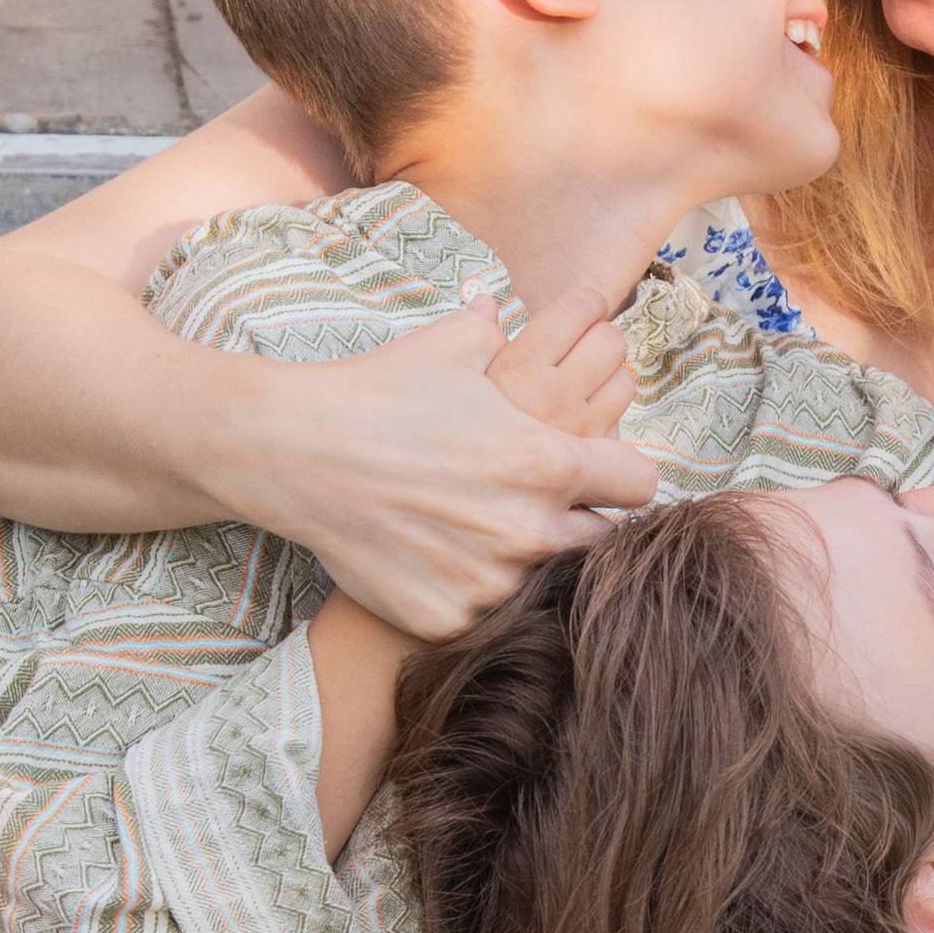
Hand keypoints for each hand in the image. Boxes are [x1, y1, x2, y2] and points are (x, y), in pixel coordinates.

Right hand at [245, 298, 656, 637]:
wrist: (293, 451)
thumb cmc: (376, 391)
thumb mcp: (453, 347)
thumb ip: (507, 338)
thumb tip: (510, 313)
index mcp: (548, 461)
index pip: (640, 484)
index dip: (620, 476)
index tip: (598, 475)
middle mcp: (530, 529)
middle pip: (602, 544)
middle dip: (578, 524)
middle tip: (534, 508)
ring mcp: (489, 582)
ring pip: (541, 583)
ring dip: (521, 562)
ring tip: (475, 532)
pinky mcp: (447, 618)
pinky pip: (482, 614)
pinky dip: (467, 593)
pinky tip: (435, 560)